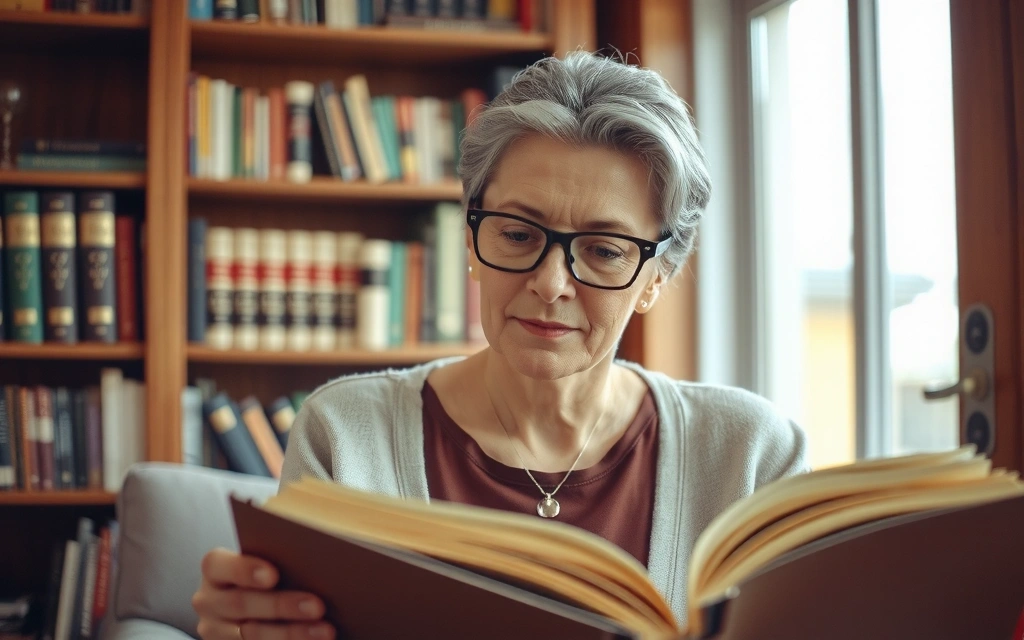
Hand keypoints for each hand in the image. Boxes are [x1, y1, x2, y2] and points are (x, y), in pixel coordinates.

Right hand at [192, 547, 335, 639]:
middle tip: (318, 606)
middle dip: (282, 606)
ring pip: (251, 635)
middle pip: (240, 604)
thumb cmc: (268, 572)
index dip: (245, 570)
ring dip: (291, 633)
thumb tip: (318, 562)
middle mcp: (208, 600)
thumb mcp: (265, 562)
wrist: (253, 600)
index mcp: (214, 569)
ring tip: (325, 630)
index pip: (218, 565)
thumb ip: (280, 559)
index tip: (274, 575)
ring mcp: (215, 630)